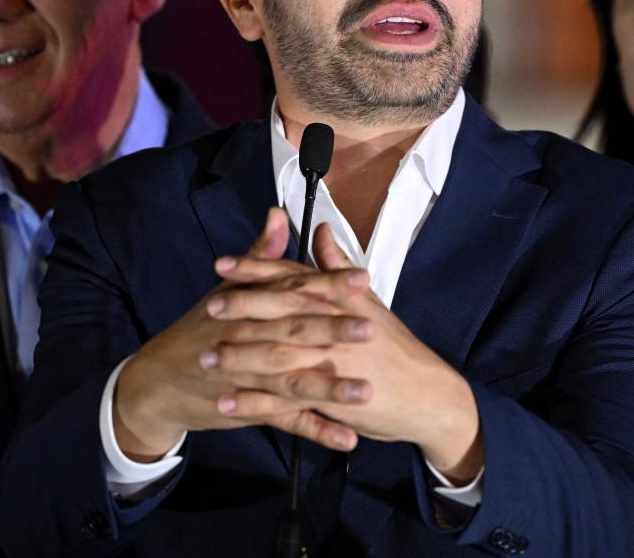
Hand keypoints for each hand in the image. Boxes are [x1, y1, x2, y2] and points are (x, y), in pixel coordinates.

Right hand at [112, 208, 374, 460]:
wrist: (158, 381)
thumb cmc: (200, 329)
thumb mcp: (227, 290)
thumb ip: (260, 256)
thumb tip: (278, 214)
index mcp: (251, 306)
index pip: (293, 289)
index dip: (328, 283)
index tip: (363, 279)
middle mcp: (250, 338)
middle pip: (295, 332)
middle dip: (334, 330)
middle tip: (373, 328)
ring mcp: (250, 377)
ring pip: (294, 381)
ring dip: (331, 388)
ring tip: (367, 392)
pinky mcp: (249, 408)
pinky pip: (287, 421)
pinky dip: (316, 431)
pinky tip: (347, 439)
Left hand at [210, 224, 484, 483]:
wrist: (428, 395)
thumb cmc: (395, 347)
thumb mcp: (367, 302)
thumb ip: (337, 266)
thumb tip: (321, 230)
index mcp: (340, 299)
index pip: (292, 278)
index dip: (256, 269)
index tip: (223, 264)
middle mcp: (334, 326)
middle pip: (281, 312)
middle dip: (242, 308)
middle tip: (209, 306)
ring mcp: (332, 363)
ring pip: (277, 355)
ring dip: (240, 356)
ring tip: (205, 357)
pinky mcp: (330, 398)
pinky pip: (285, 400)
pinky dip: (254, 402)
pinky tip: (226, 403)